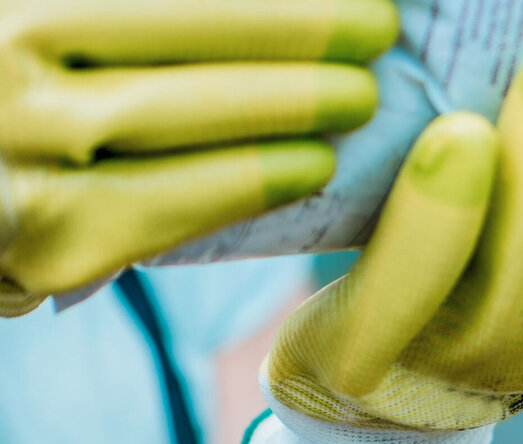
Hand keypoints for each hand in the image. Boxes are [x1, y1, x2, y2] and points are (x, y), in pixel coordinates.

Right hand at [0, 0, 395, 314]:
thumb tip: (295, 7)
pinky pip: (168, 201)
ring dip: (284, 101)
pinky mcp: (48, 235)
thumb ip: (168, 14)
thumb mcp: (73, 28)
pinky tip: (314, 166)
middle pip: (169, 23)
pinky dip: (250, 180)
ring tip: (361, 95)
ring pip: (170, 110)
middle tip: (378, 26)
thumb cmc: (37, 97)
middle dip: (290, 25)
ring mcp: (13, 145)